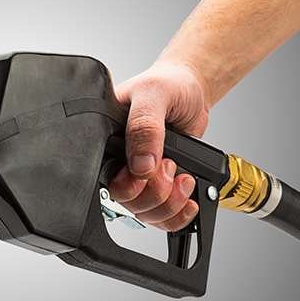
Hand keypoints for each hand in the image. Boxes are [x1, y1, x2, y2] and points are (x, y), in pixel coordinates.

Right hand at [109, 61, 209, 231]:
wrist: (192, 90)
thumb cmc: (168, 84)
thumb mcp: (153, 95)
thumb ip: (145, 126)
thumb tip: (141, 164)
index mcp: (107, 142)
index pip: (107, 179)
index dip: (131, 184)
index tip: (153, 168)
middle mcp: (120, 162)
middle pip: (127, 202)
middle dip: (156, 193)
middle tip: (170, 165)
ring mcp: (141, 176)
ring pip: (145, 213)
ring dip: (170, 204)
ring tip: (183, 177)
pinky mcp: (160, 184)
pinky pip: (161, 216)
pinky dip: (177, 216)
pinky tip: (188, 200)